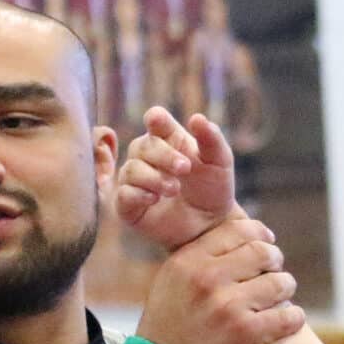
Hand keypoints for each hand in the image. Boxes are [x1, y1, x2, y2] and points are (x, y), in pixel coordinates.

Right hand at [117, 107, 239, 251]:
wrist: (211, 226)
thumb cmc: (213, 189)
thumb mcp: (220, 162)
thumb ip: (212, 139)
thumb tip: (196, 118)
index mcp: (168, 139)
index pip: (155, 120)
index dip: (155, 119)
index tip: (158, 121)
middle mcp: (147, 156)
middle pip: (143, 145)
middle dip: (164, 155)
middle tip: (185, 168)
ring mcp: (136, 179)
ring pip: (132, 169)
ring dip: (154, 178)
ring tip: (174, 189)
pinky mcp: (129, 204)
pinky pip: (123, 194)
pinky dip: (138, 194)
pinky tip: (154, 199)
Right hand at [136, 215, 303, 343]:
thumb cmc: (169, 327)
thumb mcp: (171, 281)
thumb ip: (200, 257)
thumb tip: (237, 236)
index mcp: (189, 260)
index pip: (237, 230)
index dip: (259, 234)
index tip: (267, 242)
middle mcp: (208, 278)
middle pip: (263, 252)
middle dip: (275, 260)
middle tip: (276, 271)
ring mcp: (229, 306)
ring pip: (280, 283)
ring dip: (286, 289)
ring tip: (281, 297)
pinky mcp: (246, 333)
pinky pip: (288, 316)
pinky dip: (294, 318)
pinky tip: (289, 320)